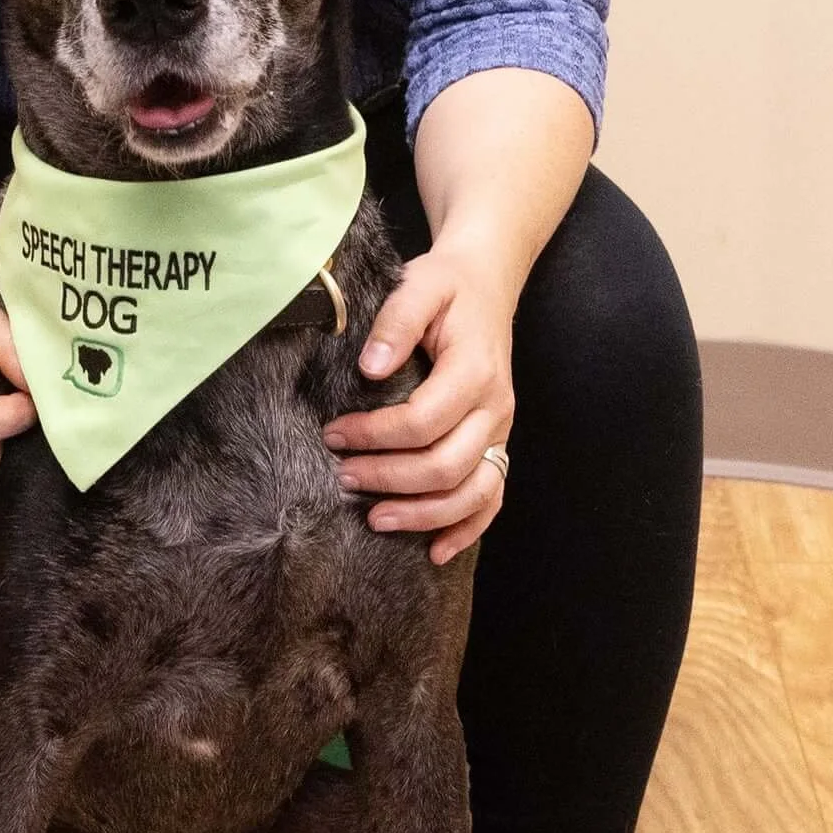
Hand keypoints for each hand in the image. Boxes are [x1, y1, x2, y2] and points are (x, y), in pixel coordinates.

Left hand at [321, 240, 514, 567]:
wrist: (487, 281)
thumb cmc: (447, 285)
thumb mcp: (420, 286)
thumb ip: (395, 323)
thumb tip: (370, 368)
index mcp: (473, 371)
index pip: (422, 420)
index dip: (374, 436)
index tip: (333, 434)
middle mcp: (494, 408)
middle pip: (445, 466)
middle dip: (390, 480)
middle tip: (343, 477)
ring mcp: (500, 432)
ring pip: (472, 493)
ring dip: (423, 514)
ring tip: (375, 520)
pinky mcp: (497, 445)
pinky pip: (492, 498)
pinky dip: (467, 529)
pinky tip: (437, 550)